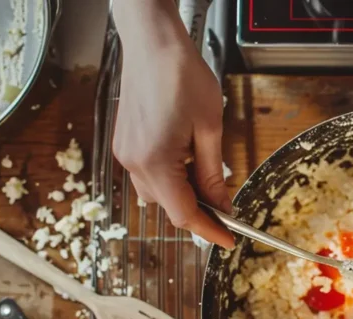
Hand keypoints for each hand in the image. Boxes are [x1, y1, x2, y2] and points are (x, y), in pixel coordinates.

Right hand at [111, 0, 233, 248]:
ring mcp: (125, 153)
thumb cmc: (181, 76)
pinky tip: (186, 157)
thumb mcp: (209, 129)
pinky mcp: (124, 144)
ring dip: (183, 192)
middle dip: (199, 209)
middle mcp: (134, 163)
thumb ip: (213, 174)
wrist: (152, 44)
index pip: (184, 214)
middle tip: (227, 201)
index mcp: (155, 162)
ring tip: (205, 168)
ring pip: (157, 193)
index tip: (228, 240)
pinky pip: (148, 174)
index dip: (209, 231)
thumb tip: (222, 206)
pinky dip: (170, 176)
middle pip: (169, 206)